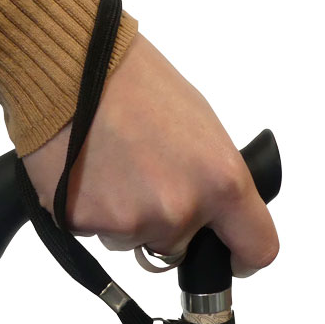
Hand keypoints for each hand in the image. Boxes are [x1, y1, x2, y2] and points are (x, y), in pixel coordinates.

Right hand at [22, 33, 278, 277]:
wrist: (68, 67)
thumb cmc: (135, 80)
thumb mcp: (200, 124)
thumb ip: (212, 176)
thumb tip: (211, 206)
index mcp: (220, 181)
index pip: (256, 247)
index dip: (243, 257)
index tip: (232, 256)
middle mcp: (179, 210)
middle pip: (180, 246)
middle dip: (167, 223)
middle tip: (145, 178)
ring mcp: (130, 223)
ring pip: (135, 240)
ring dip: (127, 216)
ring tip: (111, 165)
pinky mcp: (85, 224)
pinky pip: (95, 231)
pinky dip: (91, 209)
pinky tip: (85, 170)